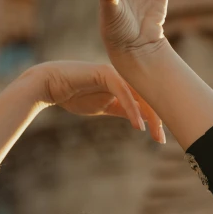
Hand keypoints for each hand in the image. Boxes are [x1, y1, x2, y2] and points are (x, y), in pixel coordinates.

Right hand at [32, 60, 164, 142]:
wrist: (50, 85)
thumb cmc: (76, 94)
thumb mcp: (105, 107)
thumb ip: (123, 110)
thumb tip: (143, 120)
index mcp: (126, 83)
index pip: (147, 100)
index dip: (156, 118)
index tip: (160, 138)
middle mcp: (124, 76)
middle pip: (148, 96)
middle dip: (158, 118)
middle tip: (162, 140)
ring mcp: (115, 73)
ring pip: (139, 93)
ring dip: (149, 115)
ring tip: (155, 134)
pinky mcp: (105, 73)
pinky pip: (123, 92)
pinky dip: (132, 108)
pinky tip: (137, 125)